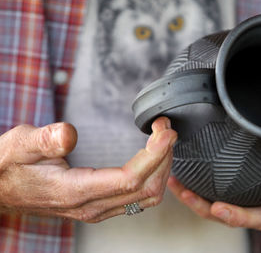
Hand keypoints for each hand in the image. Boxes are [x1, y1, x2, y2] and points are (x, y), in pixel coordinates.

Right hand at [0, 116, 176, 222]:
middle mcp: (91, 206)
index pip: (129, 179)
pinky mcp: (100, 205)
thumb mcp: (19, 144)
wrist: (0, 189)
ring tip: (164, 139)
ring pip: (147, 197)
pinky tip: (155, 158)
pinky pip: (139, 198)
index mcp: (74, 191)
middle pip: (146, 189)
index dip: (153, 156)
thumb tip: (69, 133)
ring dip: (162, 167)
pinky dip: (154, 176)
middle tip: (166, 128)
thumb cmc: (9, 166)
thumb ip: (44, 139)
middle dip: (164, 157)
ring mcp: (97, 209)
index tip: (165, 133)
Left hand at [167, 162, 260, 231]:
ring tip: (179, 186)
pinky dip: (194, 186)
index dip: (241, 216)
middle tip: (195, 199)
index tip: (220, 209)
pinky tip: (179, 176)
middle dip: (211, 210)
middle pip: (231, 216)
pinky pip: (210, 190)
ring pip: (215, 206)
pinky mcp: (230, 185)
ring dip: (195, 199)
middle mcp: (256, 206)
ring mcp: (241, 197)